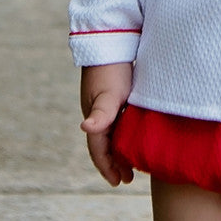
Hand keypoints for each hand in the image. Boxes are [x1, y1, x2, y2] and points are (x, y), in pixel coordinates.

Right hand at [80, 62, 134, 185]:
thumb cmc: (111, 68)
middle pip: (104, 145)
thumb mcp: (108, 92)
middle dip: (114, 163)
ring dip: (119, 150)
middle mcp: (98, 114)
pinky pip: (119, 123)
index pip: (98, 149)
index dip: (107, 167)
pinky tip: (135, 136)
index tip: (119, 181)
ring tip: (132, 163)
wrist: (112, 39)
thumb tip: (85, 128)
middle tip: (128, 178)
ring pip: (112, 135)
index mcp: (94, 116)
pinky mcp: (116, 96)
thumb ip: (101, 113)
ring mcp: (106, 105)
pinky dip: (125, 135)